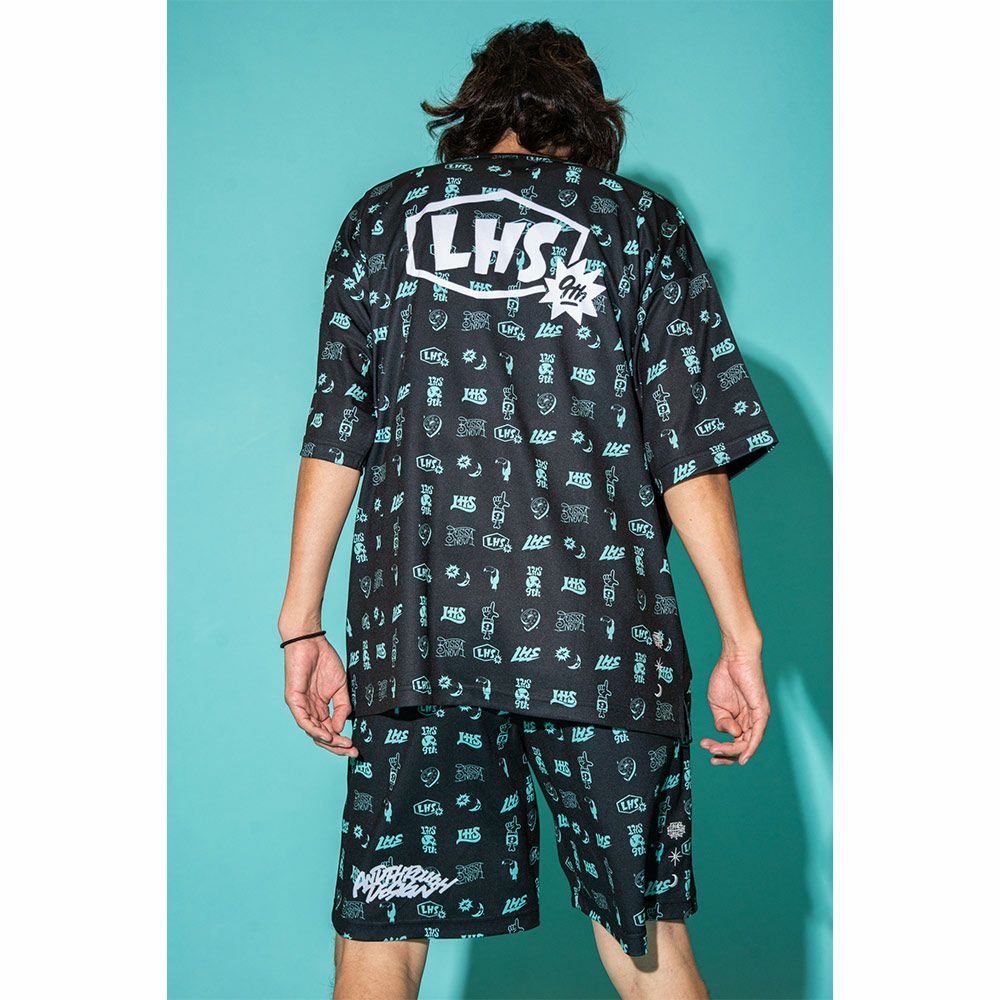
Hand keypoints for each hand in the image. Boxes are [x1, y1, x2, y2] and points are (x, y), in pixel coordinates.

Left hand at [283, 636, 357, 757]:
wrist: (311, 642)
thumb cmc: (324, 661)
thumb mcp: (340, 687)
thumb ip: (342, 707)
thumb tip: (342, 727)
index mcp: (320, 708)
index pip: (329, 730)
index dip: (341, 740)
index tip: (354, 746)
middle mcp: (309, 710)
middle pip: (320, 735)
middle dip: (336, 746)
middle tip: (351, 751)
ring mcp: (301, 706)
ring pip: (312, 731)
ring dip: (327, 740)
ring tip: (342, 744)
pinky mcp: (294, 700)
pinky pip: (303, 720)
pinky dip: (314, 729)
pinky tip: (326, 735)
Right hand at [699, 647, 770, 765]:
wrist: (734, 657)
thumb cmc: (726, 677)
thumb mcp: (717, 705)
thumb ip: (722, 722)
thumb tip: (731, 734)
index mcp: (741, 720)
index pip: (735, 743)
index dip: (721, 750)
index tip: (706, 747)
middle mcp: (751, 721)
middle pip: (741, 747)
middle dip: (724, 753)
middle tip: (710, 751)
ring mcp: (757, 717)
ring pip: (747, 744)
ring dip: (730, 750)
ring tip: (715, 748)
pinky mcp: (761, 712)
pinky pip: (757, 735)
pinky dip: (750, 748)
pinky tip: (742, 757)